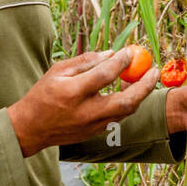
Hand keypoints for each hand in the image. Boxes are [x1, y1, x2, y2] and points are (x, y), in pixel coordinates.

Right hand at [7, 48, 158, 156]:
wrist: (31, 129)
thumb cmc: (43, 94)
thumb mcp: (58, 71)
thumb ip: (85, 61)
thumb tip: (111, 53)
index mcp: (72, 93)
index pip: (103, 75)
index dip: (120, 62)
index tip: (130, 52)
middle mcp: (85, 112)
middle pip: (125, 102)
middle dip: (144, 86)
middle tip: (155, 70)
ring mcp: (92, 126)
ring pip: (126, 112)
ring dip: (140, 95)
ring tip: (147, 78)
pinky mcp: (95, 133)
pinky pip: (118, 117)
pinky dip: (128, 103)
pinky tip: (131, 91)